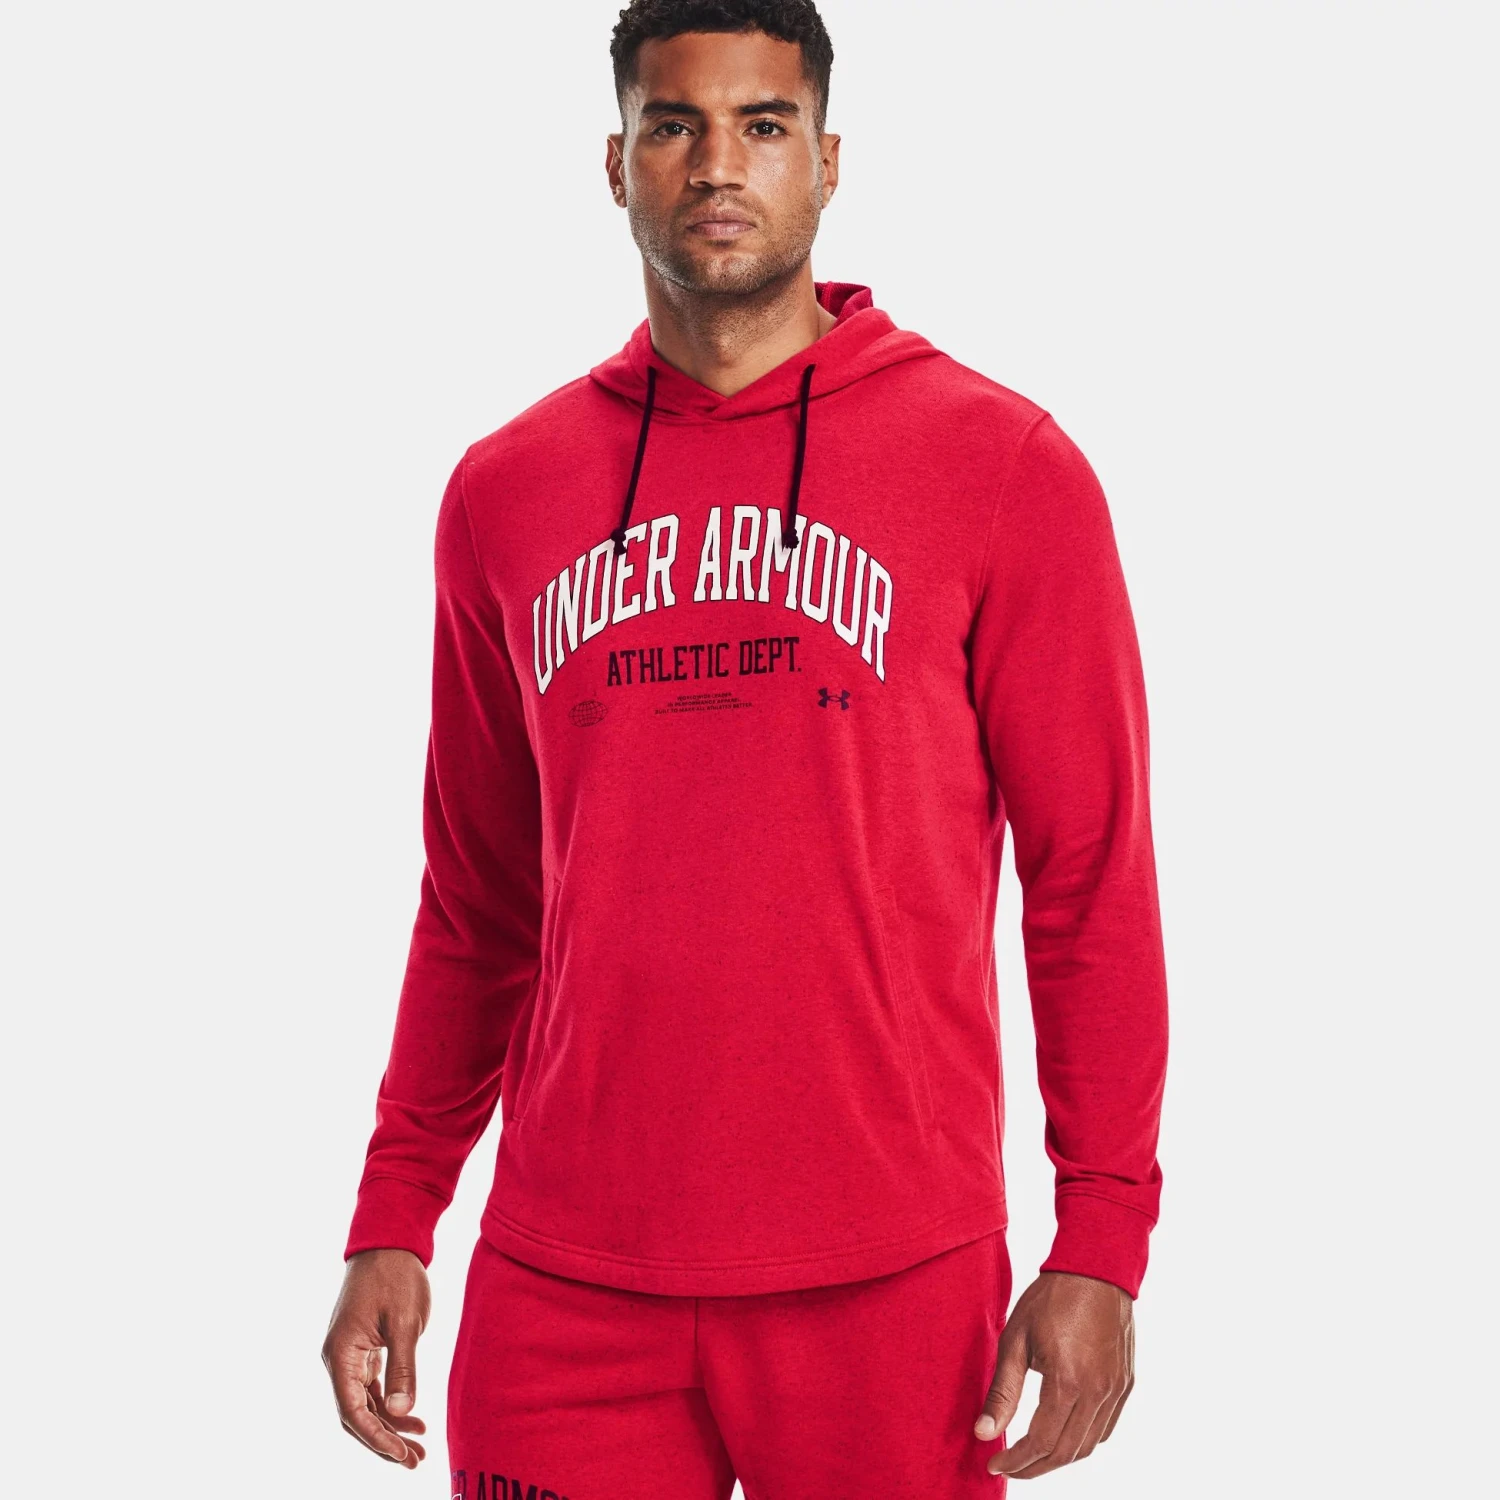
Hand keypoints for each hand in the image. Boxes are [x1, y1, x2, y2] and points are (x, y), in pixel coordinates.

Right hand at [322, 1248, 431, 1467]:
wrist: (390, 1242)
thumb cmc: (397, 1276)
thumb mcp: (406, 1323)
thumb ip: (403, 1369)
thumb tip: (399, 1414)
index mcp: (341, 1353)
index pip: (352, 1410)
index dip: (376, 1438)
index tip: (402, 1453)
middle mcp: (338, 1359)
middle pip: (355, 1414)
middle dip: (383, 1442)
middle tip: (414, 1461)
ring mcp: (348, 1354)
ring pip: (363, 1404)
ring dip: (388, 1427)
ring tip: (419, 1447)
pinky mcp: (361, 1349)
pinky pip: (369, 1387)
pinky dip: (388, 1405)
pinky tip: (412, 1419)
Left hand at [973, 1271, 1134, 1478]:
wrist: (1095, 1267)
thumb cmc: (1050, 1298)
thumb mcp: (1015, 1339)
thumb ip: (1002, 1391)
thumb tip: (983, 1433)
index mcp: (1068, 1381)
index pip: (1041, 1441)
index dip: (1017, 1461)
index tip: (994, 1464)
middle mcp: (1098, 1391)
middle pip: (1066, 1452)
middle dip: (1034, 1467)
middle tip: (1009, 1466)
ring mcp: (1116, 1389)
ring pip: (1088, 1445)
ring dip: (1058, 1457)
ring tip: (1030, 1454)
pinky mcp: (1126, 1383)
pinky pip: (1104, 1428)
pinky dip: (1082, 1440)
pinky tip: (1061, 1433)